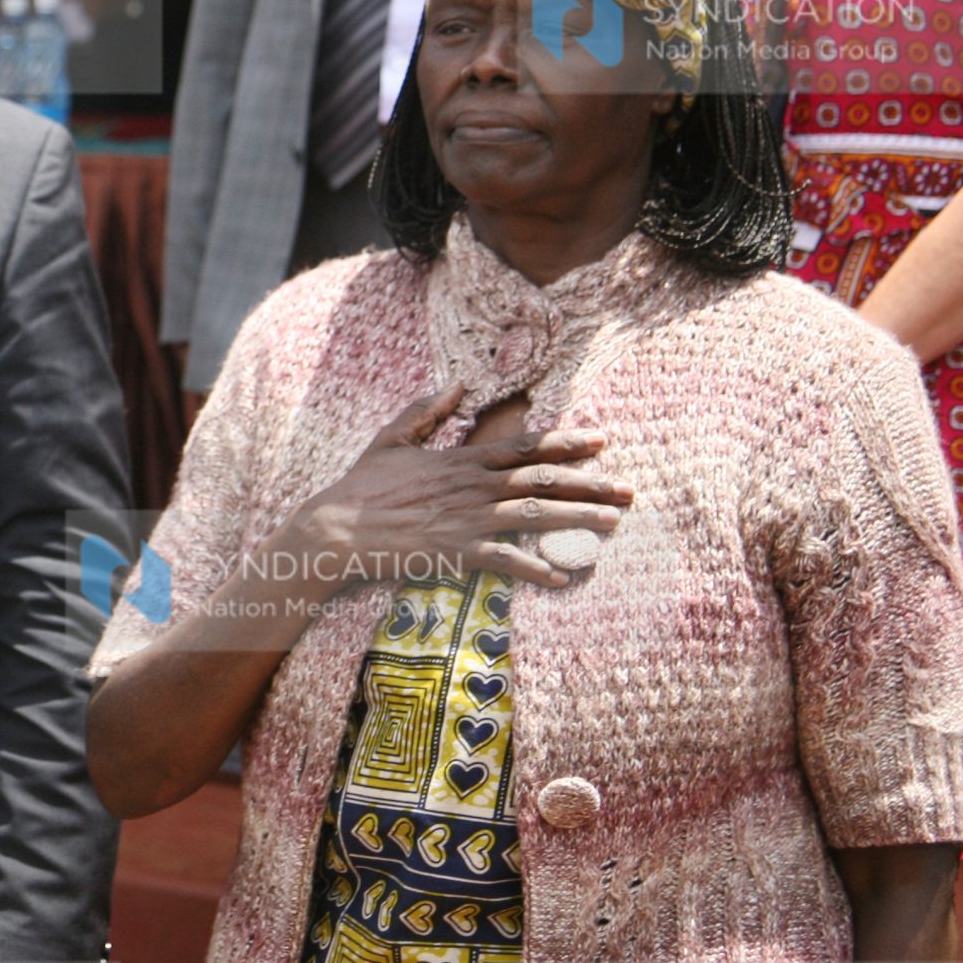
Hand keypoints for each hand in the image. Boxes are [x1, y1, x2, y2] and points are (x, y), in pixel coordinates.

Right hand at [276, 387, 631, 590]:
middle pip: (541, 481)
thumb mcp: (391, 440)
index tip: (601, 440)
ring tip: (612, 523)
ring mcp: (464, 520)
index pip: (523, 447)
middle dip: (589, 483)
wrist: (335, 529)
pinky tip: (560, 578)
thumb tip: (458, 383)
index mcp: (460, 461)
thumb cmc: (360, 487)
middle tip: (627, 488)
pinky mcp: (454, 552)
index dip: (566, 442)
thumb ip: (426, 411)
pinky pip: (502, 561)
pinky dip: (532, 569)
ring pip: (533, 516)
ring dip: (576, 520)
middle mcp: (470, 487)